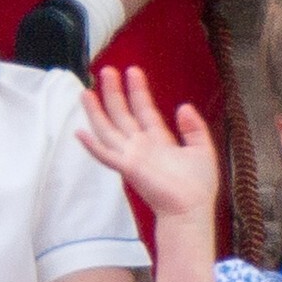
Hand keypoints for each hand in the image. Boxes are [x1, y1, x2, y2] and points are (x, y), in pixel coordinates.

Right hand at [77, 66, 218, 222]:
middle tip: (106, 71)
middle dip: (114, 93)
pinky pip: (106, 155)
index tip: (133, 71)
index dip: (137, 90)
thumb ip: (194, 128)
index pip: (143, 109)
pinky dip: (92, 146)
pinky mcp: (127, 169)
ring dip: (97, 112)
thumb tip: (183, 106)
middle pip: (122, 115)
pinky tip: (79, 133)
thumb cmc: (197, 187)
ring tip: (87, 92)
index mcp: (158, 140)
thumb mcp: (202, 149)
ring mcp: (132, 157)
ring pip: (108, 130)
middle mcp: (141, 146)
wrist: (192, 210)